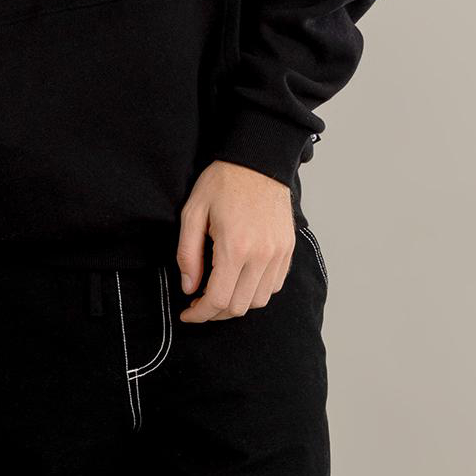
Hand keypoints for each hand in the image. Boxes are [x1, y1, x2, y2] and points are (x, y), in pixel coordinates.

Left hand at [175, 161, 296, 319]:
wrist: (259, 161)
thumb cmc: (223, 182)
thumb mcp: (193, 213)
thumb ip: (188, 254)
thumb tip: (189, 287)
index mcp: (234, 247)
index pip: (218, 299)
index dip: (200, 314)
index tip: (188, 313)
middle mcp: (261, 255)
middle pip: (238, 306)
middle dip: (215, 312)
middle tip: (200, 302)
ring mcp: (278, 253)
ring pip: (258, 301)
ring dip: (237, 304)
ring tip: (220, 292)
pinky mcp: (287, 250)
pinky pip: (273, 286)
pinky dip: (256, 291)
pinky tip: (240, 280)